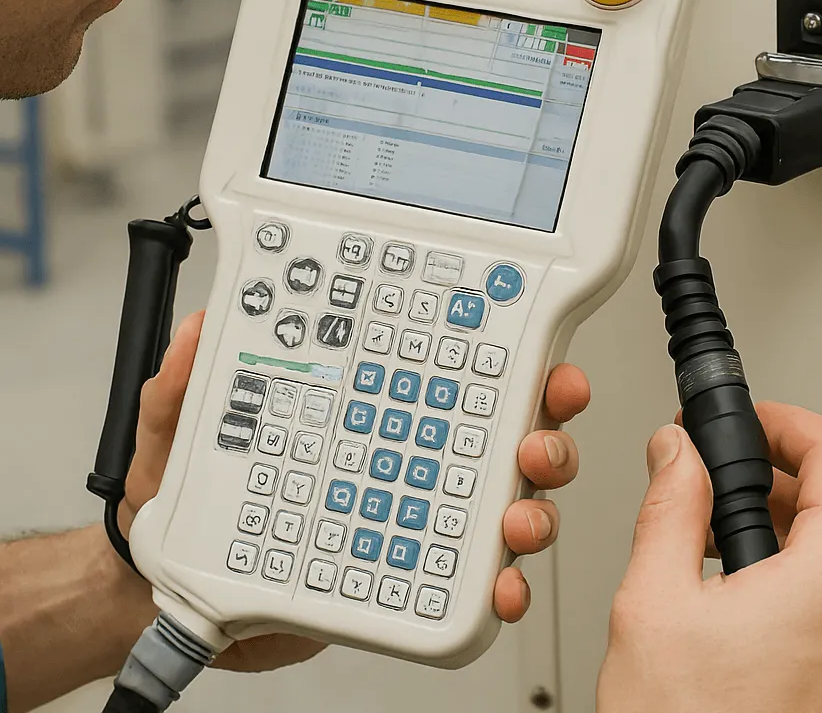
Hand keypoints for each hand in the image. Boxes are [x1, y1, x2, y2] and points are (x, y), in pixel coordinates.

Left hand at [120, 312, 589, 670]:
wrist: (171, 597)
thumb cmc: (195, 506)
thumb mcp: (180, 435)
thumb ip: (185, 384)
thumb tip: (200, 329)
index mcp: (372, 409)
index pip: (450, 372)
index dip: (504, 357)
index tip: (530, 351)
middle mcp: (409, 458)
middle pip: (503, 434)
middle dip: (544, 431)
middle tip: (535, 438)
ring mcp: (414, 518)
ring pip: (505, 505)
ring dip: (531, 510)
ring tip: (515, 520)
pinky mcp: (408, 576)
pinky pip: (469, 582)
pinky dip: (497, 587)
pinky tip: (496, 589)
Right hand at [597, 403, 821, 712]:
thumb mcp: (655, 601)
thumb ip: (671, 506)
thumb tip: (677, 452)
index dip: (789, 421)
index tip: (750, 421)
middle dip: (791, 465)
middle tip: (734, 463)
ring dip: (801, 513)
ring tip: (732, 518)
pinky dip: (811, 561)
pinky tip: (753, 574)